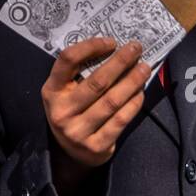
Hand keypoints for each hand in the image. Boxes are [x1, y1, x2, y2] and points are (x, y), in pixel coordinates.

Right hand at [41, 38, 149, 195]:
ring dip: (132, 81)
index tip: (111, 41)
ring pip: (112, 101)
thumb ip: (80, 74)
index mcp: (51, 91)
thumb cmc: (72, 111)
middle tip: (137, 48)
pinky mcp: (95, 146)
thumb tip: (114, 49)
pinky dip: (133, 103)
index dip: (90, 47)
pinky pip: (120, 120)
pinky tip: (141, 92)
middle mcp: (61, 111)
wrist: (69, 154)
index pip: (68, 60)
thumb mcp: (65, 92)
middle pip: (97, 81)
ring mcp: (77, 131)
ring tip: (145, 68)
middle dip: (120, 62)